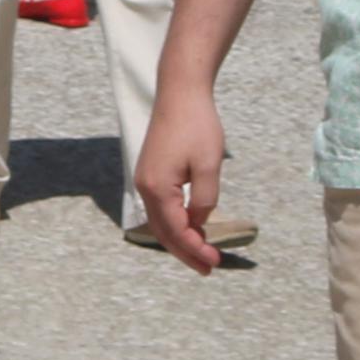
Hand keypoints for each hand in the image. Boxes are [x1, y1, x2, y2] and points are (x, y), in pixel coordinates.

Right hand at [128, 81, 230, 275]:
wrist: (180, 92)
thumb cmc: (197, 125)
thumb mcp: (208, 165)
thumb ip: (204, 199)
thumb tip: (199, 221)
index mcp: (157, 188)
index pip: (176, 231)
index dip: (195, 249)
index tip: (215, 261)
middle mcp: (145, 187)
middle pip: (164, 232)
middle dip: (186, 252)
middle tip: (209, 268)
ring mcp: (145, 179)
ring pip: (161, 221)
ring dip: (181, 239)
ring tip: (202, 252)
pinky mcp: (151, 172)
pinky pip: (161, 207)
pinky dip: (176, 222)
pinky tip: (192, 226)